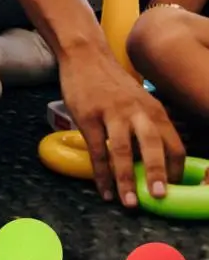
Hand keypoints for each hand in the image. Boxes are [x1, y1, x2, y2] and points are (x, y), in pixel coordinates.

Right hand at [59, 45, 184, 206]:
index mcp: (153, 110)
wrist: (85, 56)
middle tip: (159, 198)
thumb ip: (146, 125)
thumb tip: (153, 160)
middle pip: (152, 145)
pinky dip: (101, 173)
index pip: (174, 144)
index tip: (172, 191)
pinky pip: (97, 149)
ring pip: (123, 150)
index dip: (175, 169)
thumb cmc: (112, 83)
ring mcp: (111, 113)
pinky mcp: (88, 116)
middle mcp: (137, 111)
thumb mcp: (138, 100)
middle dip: (157, 173)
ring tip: (129, 203)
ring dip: (127, 179)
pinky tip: (103, 190)